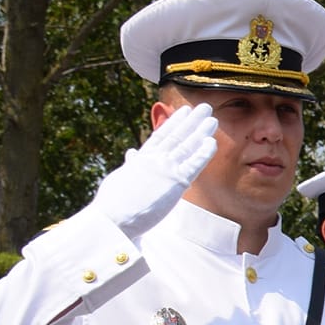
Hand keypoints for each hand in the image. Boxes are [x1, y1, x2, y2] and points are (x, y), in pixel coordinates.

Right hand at [86, 104, 217, 238]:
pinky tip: (211, 142)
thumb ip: (131, 164)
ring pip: (185, 146)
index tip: (184, 112)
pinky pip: (193, 165)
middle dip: (191, 121)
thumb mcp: (121, 177)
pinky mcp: (174, 182)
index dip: (174, 123)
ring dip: (200, 131)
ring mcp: (164, 169)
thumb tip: (131, 153)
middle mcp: (154, 159)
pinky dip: (203, 152)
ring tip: (211, 118)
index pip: (161, 136)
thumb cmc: (113, 202)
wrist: (113, 216)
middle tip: (204, 108)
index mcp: (141, 158)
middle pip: (176, 136)